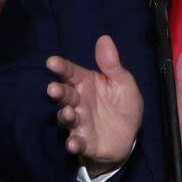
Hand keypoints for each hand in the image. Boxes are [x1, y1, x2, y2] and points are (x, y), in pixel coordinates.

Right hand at [46, 35, 143, 177]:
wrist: (129, 135)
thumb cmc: (123, 104)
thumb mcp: (123, 83)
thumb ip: (112, 65)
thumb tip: (104, 38)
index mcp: (87, 83)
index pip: (72, 73)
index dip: (62, 67)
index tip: (51, 61)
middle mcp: (79, 101)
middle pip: (65, 94)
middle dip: (58, 92)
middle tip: (53, 89)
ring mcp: (79, 122)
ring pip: (66, 118)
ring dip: (65, 115)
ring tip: (68, 113)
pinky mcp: (84, 141)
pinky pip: (76, 142)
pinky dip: (73, 143)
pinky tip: (74, 142)